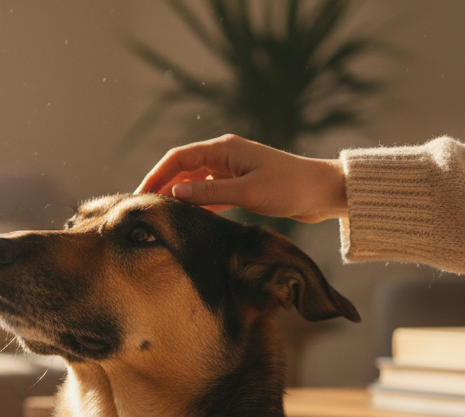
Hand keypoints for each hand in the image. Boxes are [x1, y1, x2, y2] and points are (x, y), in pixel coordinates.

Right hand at [135, 134, 347, 222]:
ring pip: (196, 183)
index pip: (178, 158)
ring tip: (162, 216)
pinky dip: (198, 205)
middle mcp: (225, 156)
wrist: (324, 192)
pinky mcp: (242, 187)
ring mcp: (233, 171)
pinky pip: (211, 194)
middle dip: (163, 186)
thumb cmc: (290, 188)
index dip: (156, 175)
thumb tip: (174, 193)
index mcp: (224, 149)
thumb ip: (209, 193)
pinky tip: (188, 219)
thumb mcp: (247, 192)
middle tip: (145, 209)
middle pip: (183, 169)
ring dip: (180, 197)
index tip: (140, 195)